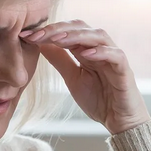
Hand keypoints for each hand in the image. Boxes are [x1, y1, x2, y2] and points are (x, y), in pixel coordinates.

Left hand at [21, 20, 150, 134]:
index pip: (67, 31)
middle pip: (81, 27)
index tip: (26, 35)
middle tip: (38, 34)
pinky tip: (86, 54)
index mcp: (87, 50)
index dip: (48, 31)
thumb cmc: (99, 99)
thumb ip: (60, 60)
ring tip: (58, 39)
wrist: (119, 122)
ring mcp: (114, 57)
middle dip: (58, 29)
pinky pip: (115, 55)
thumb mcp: (72, 78)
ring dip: (77, 35)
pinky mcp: (125, 70)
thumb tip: (41, 43)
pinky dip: (102, 52)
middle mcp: (101, 49)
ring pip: (98, 36)